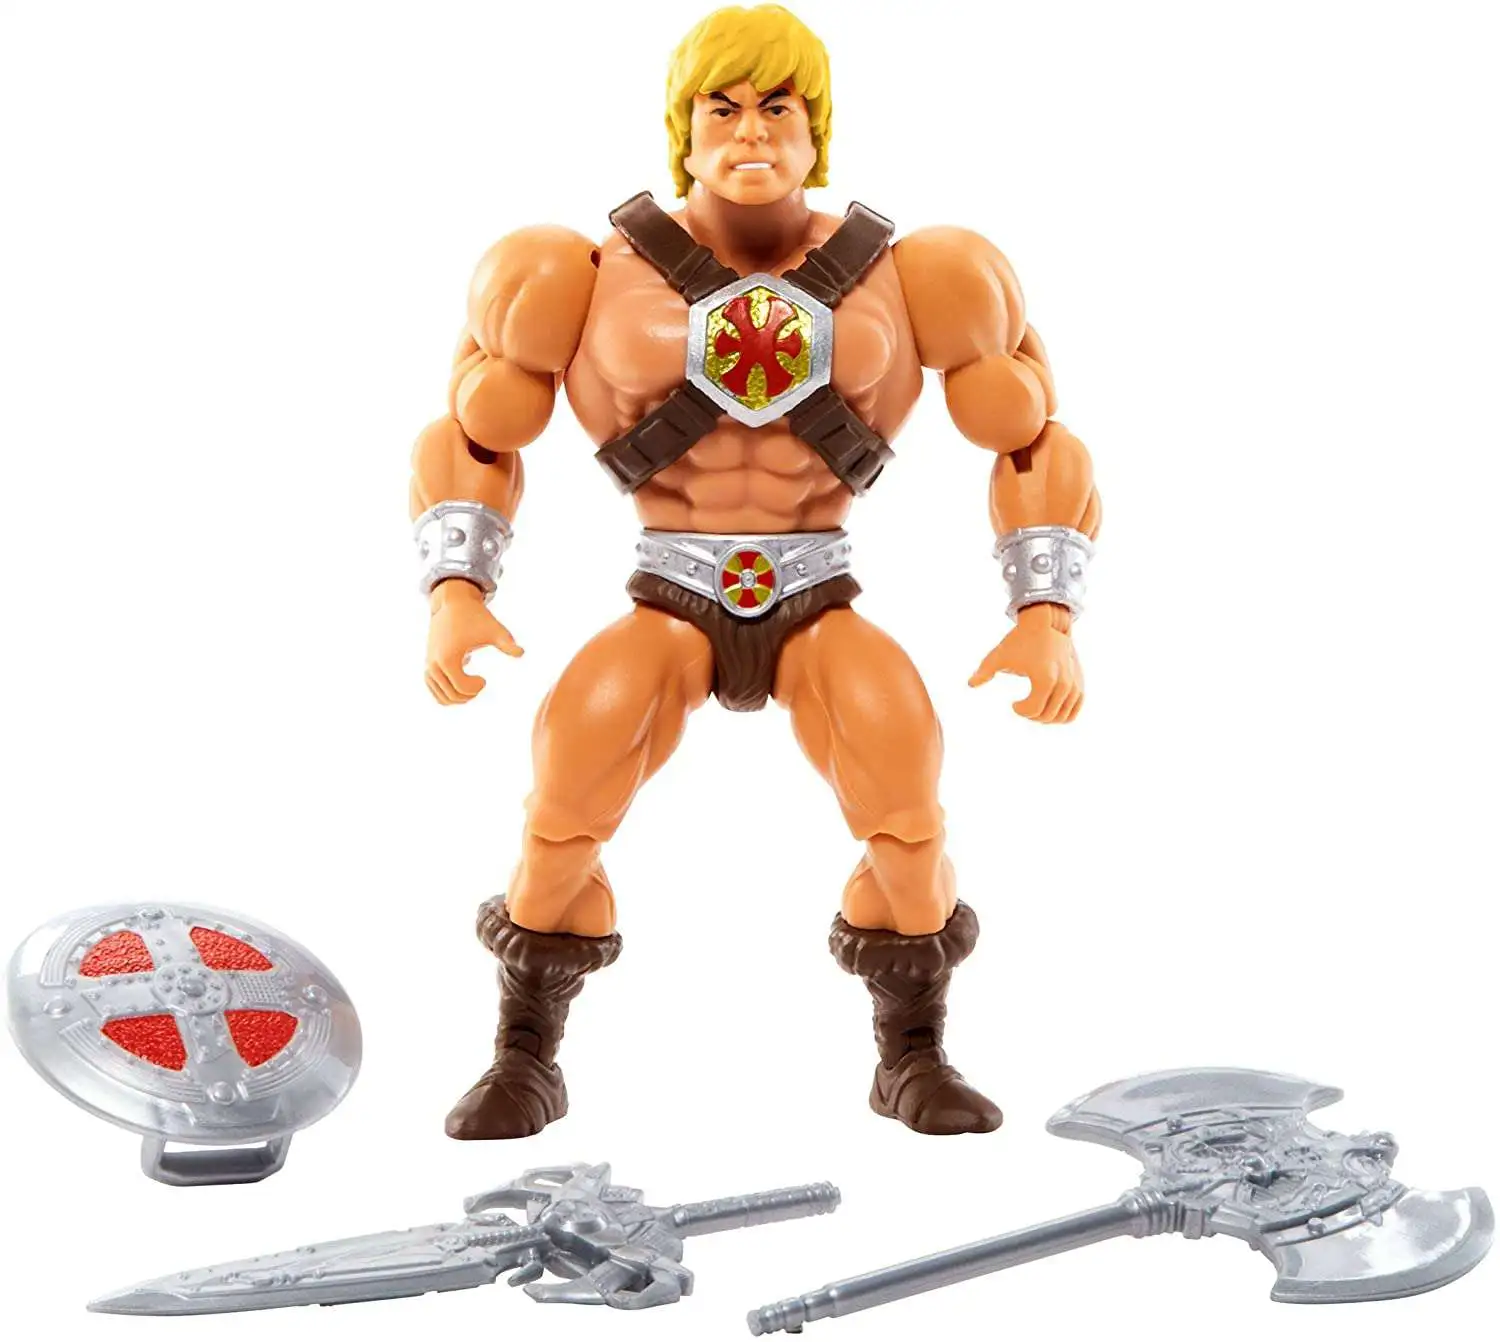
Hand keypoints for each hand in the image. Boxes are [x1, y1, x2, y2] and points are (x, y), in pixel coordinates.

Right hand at [424, 579, 522, 704]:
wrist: (453, 604)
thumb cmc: (475, 617)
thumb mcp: (494, 630)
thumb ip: (507, 643)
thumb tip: (522, 653)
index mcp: (448, 658)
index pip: (462, 688)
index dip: (477, 687)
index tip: (484, 679)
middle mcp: (434, 664)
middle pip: (452, 696)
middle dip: (470, 695)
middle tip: (480, 683)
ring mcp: (428, 665)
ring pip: (442, 698)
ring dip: (459, 698)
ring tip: (471, 686)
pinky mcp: (427, 665)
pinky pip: (434, 691)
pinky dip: (447, 695)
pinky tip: (462, 685)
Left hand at [969, 604, 1083, 722]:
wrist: (1047, 624)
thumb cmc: (1020, 641)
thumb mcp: (999, 656)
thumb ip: (984, 672)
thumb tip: (970, 684)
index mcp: (1044, 678)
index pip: (1033, 711)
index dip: (1020, 711)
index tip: (1013, 704)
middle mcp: (1063, 683)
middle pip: (1047, 716)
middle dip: (1031, 715)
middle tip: (1023, 707)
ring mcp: (1074, 683)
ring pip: (1062, 717)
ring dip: (1046, 718)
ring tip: (1035, 707)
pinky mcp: (1080, 682)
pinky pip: (1075, 709)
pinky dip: (1063, 715)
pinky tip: (1049, 709)